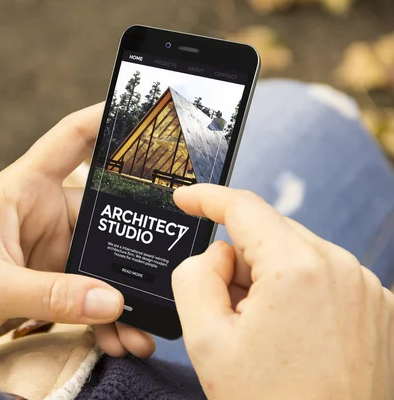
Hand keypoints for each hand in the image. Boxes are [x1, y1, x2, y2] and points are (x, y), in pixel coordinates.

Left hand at [0, 104, 154, 357]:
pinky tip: (119, 338)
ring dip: (123, 295)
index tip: (149, 117)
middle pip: (103, 214)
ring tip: (142, 331)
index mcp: (23, 190)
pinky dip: (105, 317)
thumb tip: (111, 301)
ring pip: (101, 263)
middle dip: (134, 247)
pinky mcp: (50, 281)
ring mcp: (49, 249)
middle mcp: (43, 214)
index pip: (71, 139)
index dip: (108, 120)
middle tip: (165, 274)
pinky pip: (89, 293)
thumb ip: (49, 294)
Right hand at [171, 184, 393, 399]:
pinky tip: (290, 338)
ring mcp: (367, 289)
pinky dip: (298, 294)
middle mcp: (342, 268)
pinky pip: (324, 279)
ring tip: (261, 335)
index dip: (206, 198)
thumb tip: (217, 254)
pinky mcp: (379, 309)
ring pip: (297, 256)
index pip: (244, 207)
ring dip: (268, 280)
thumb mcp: (207, 340)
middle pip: (270, 235)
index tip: (185, 199)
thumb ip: (195, 277)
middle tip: (224, 310)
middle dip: (238, 260)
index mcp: (298, 268)